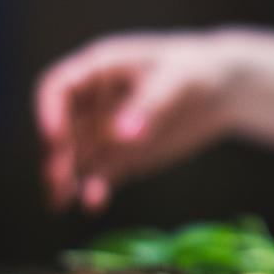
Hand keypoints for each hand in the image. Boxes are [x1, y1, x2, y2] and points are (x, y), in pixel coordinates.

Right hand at [36, 31, 242, 211]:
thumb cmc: (199, 69)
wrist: (224, 90)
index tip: (53, 140)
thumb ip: (148, 107)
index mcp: (99, 69)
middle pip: (62, 130)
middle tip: (57, 181)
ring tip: (60, 203)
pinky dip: (93, 190)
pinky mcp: (123, 157)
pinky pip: (100, 176)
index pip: (59, 88)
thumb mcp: (177, 81)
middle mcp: (95, 102)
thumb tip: (121, 136)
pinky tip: (94, 204)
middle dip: (55, 155)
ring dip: (65, 179)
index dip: (49, 113)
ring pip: (74, 158)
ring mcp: (107, 131)